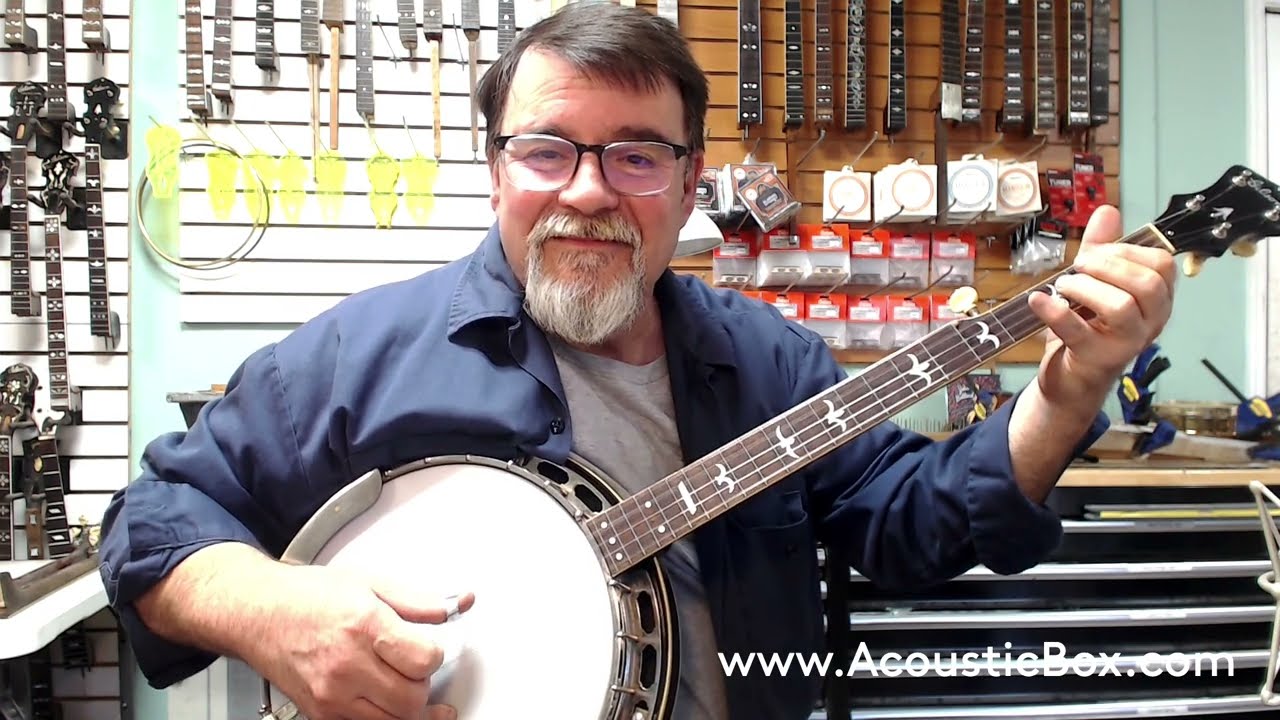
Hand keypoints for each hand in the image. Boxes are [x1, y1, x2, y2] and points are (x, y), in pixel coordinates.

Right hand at [242, 564, 474, 719]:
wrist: (257, 613)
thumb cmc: (307, 597)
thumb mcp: (369, 584)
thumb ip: (417, 601)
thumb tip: (456, 605)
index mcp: (364, 626)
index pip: (425, 660)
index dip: (435, 654)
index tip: (428, 648)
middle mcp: (347, 666)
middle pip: (412, 699)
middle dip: (423, 684)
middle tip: (415, 668)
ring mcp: (332, 696)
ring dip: (406, 706)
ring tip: (404, 686)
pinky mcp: (321, 715)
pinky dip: (383, 718)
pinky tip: (388, 704)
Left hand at [1028, 205, 1176, 412]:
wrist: (1072, 379)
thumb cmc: (1088, 329)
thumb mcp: (1095, 284)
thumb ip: (1102, 249)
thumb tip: (1107, 210)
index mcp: (1156, 299)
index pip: (1162, 264)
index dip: (1126, 251)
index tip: (1097, 254)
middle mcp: (1151, 322)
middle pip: (1146, 283)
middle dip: (1107, 266)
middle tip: (1077, 269)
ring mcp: (1128, 344)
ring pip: (1120, 306)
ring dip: (1084, 288)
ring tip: (1063, 287)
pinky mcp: (1097, 359)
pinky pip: (1078, 330)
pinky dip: (1054, 311)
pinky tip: (1037, 300)